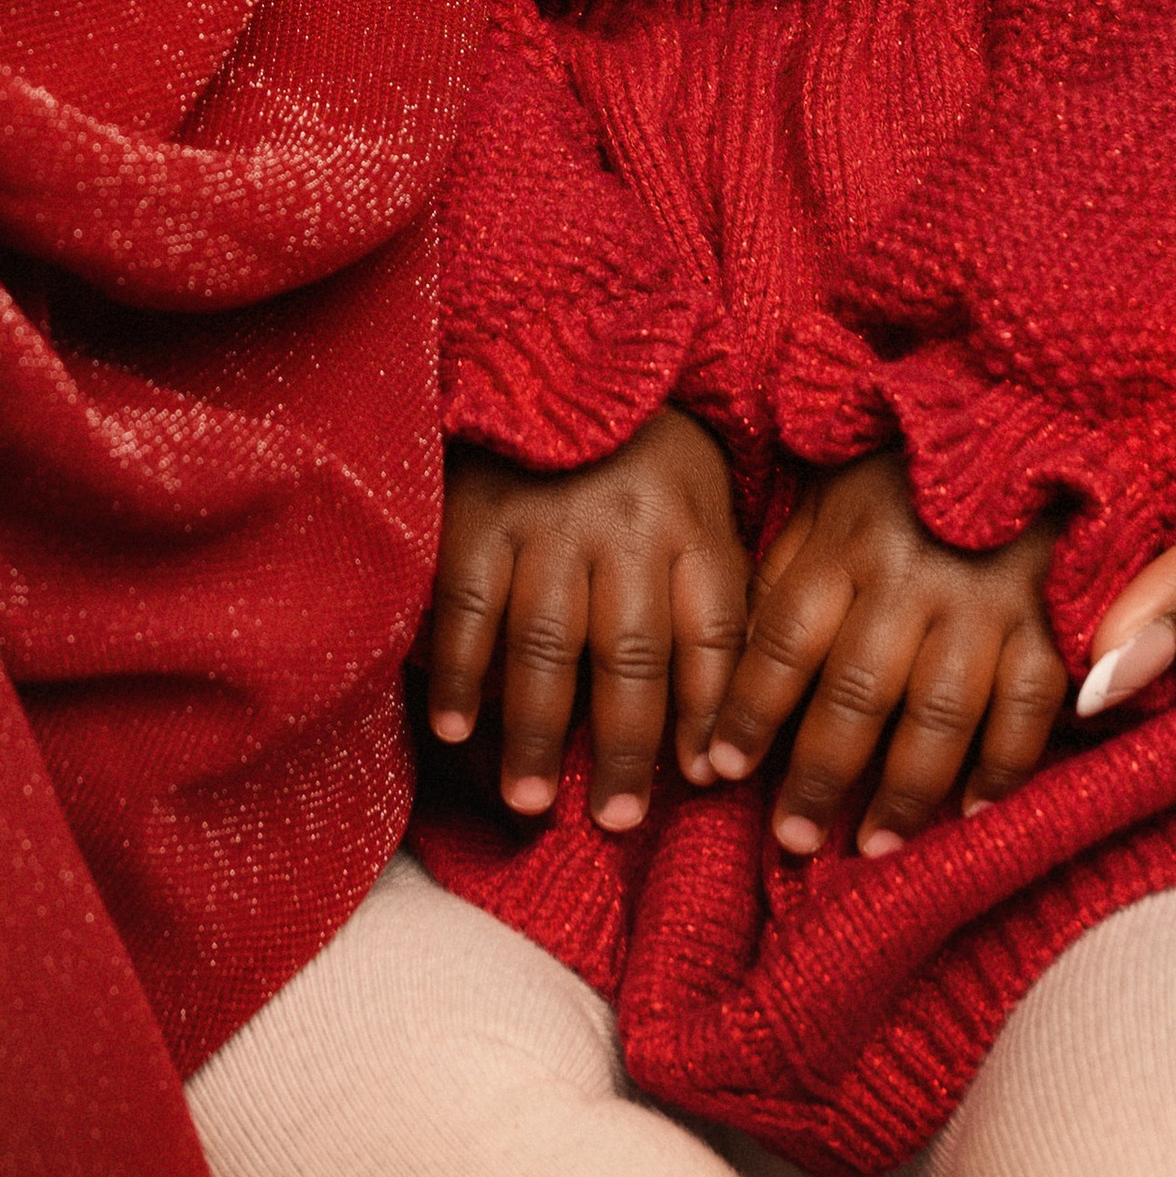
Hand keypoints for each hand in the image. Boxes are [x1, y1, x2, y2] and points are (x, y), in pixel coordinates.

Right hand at [420, 408, 748, 830]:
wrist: (557, 356)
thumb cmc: (644, 461)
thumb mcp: (705, 509)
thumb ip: (718, 606)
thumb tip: (721, 745)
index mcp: (691, 524)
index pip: (713, 633)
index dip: (712, 712)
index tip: (706, 783)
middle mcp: (624, 526)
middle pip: (630, 653)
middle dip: (623, 745)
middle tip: (612, 820)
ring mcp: (547, 520)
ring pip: (546, 642)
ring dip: (536, 728)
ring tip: (529, 801)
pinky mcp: (478, 514)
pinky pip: (467, 605)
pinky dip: (459, 671)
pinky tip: (453, 729)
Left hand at [697, 446, 1067, 856]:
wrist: (1024, 424)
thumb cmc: (906, 480)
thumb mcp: (831, 499)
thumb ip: (788, 571)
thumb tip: (736, 659)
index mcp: (848, 541)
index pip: (785, 640)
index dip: (750, 712)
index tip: (721, 771)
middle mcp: (912, 575)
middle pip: (857, 692)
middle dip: (819, 775)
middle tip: (794, 841)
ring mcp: (985, 601)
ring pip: (938, 714)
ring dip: (903, 792)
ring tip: (873, 846)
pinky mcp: (1048, 620)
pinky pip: (1027, 708)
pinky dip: (1002, 767)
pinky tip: (973, 813)